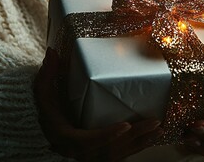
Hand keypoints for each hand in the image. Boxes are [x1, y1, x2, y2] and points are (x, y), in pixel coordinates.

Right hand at [34, 48, 163, 161]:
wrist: (48, 134)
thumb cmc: (47, 113)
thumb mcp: (44, 94)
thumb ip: (47, 75)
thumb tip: (51, 52)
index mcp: (66, 137)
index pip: (88, 140)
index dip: (107, 135)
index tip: (125, 125)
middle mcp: (80, 152)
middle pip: (111, 149)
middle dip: (134, 137)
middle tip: (154, 123)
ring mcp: (91, 156)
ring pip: (119, 154)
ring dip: (142, 142)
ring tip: (159, 128)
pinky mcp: (101, 155)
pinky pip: (122, 154)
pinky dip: (139, 146)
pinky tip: (154, 137)